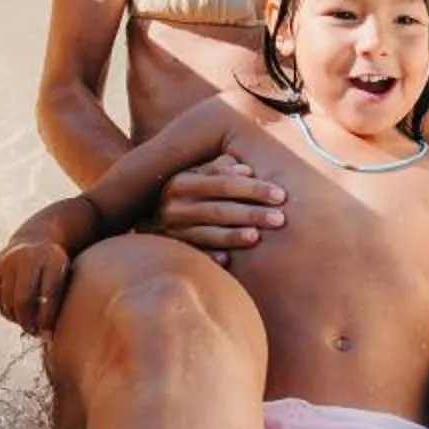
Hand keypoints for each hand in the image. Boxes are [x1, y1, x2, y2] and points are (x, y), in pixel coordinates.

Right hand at [0, 238, 74, 333]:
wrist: (37, 241)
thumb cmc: (57, 269)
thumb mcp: (67, 277)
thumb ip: (62, 301)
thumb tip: (51, 339)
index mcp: (52, 258)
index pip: (48, 294)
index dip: (47, 317)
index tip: (49, 332)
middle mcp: (28, 257)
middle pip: (23, 300)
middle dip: (29, 322)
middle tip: (36, 333)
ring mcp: (8, 262)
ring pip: (9, 303)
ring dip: (18, 320)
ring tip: (30, 325)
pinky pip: (0, 301)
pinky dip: (9, 312)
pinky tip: (19, 314)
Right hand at [148, 153, 285, 253]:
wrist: (147, 217)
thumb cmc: (190, 192)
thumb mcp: (199, 175)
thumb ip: (220, 169)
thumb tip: (246, 169)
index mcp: (181, 181)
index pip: (223, 183)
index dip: (253, 188)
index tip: (281, 194)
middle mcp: (171, 206)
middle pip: (218, 209)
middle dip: (251, 213)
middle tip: (280, 219)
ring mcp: (169, 231)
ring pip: (206, 233)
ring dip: (233, 236)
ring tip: (257, 237)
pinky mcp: (171, 252)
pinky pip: (193, 255)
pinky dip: (210, 256)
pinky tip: (228, 259)